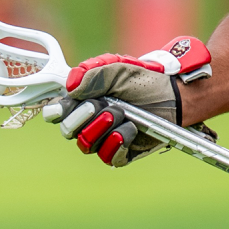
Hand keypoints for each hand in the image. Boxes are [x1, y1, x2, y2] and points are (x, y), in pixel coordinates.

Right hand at [42, 36, 212, 166]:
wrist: (172, 95)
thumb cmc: (142, 81)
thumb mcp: (118, 70)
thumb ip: (93, 74)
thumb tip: (70, 86)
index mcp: (82, 102)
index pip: (57, 113)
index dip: (57, 111)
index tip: (66, 105)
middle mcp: (89, 123)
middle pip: (68, 131)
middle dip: (82, 118)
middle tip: (100, 105)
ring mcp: (104, 139)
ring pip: (87, 145)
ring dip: (102, 128)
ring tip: (121, 113)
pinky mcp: (121, 153)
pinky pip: (109, 157)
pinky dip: (116, 142)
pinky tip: (129, 129)